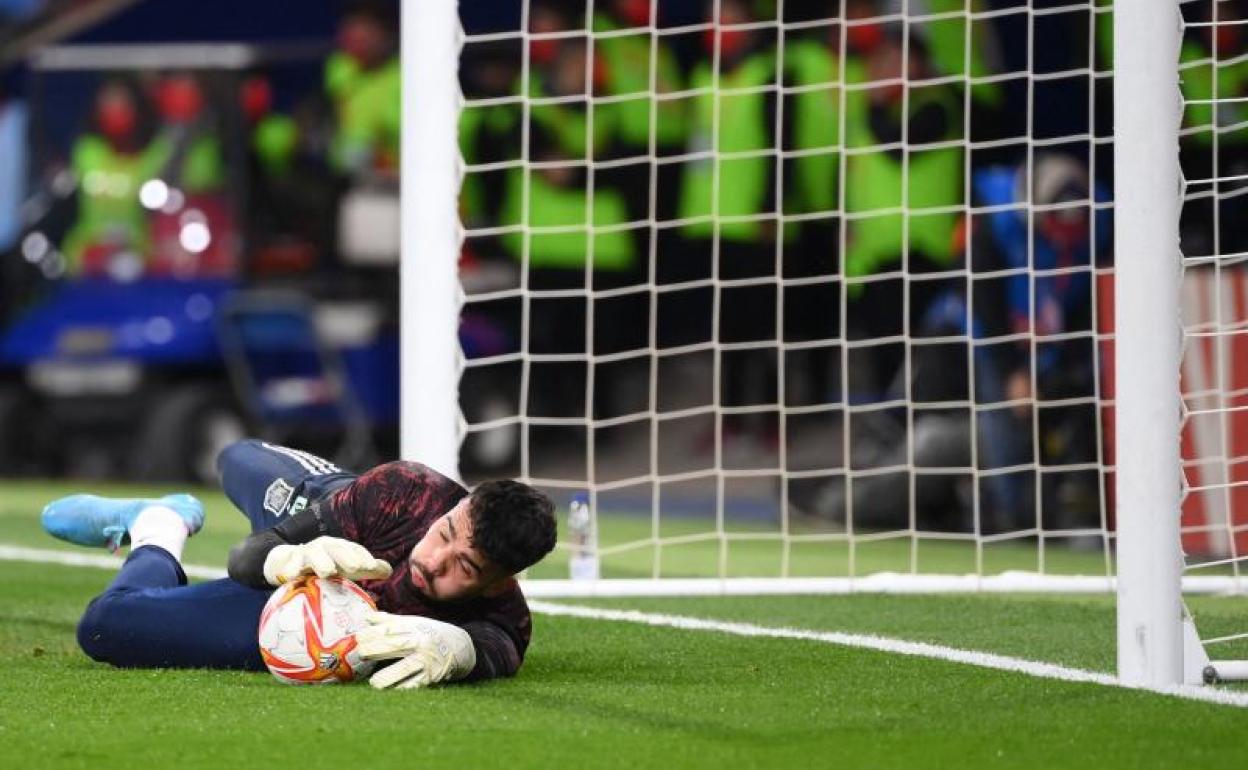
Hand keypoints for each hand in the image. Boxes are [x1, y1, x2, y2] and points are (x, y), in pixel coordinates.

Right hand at [262, 536, 392, 585]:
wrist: (290, 562)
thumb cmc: (326, 565)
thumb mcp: (346, 567)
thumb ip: (366, 569)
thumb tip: (388, 571)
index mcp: (340, 547)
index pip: (354, 549)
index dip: (363, 556)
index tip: (371, 567)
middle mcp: (324, 546)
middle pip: (336, 548)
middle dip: (346, 557)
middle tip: (355, 568)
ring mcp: (306, 552)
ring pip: (314, 553)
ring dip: (321, 561)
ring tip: (327, 571)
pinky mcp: (288, 560)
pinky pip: (290, 563)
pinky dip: (291, 568)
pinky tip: (293, 576)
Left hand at [355, 611, 475, 689]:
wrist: (461, 647)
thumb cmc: (431, 633)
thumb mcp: (415, 623)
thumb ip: (391, 621)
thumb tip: (367, 617)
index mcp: (416, 627)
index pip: (391, 629)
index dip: (373, 633)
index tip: (358, 637)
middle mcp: (421, 642)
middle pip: (396, 645)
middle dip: (376, 649)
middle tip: (361, 654)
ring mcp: (427, 660)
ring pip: (404, 669)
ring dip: (387, 677)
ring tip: (374, 682)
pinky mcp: (431, 677)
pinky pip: (414, 685)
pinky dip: (400, 688)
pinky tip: (389, 691)